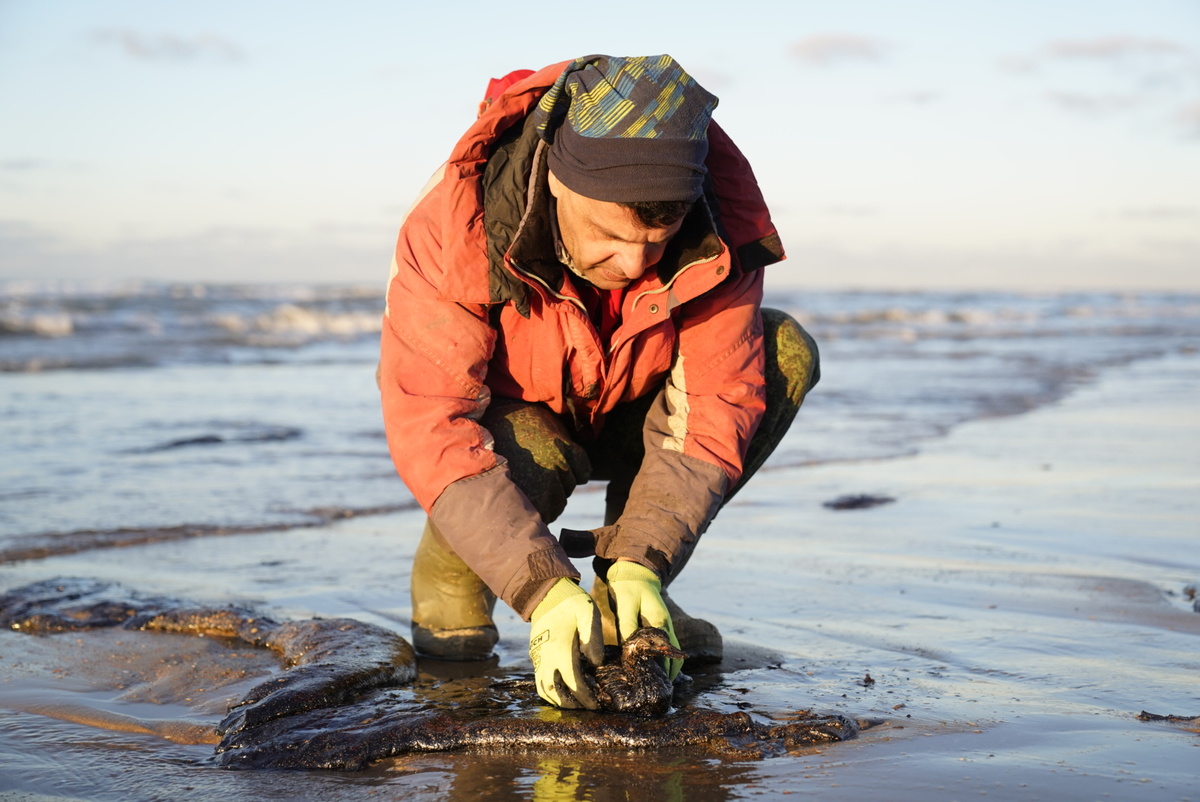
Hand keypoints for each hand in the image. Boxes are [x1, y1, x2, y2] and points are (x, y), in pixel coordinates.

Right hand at [528, 578, 603, 708]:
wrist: (546, 591)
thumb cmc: (571, 601)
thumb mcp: (588, 612)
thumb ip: (593, 637)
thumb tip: (596, 663)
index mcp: (560, 649)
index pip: (572, 683)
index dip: (585, 697)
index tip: (596, 704)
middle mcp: (545, 656)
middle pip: (553, 692)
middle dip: (570, 704)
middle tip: (587, 706)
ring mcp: (537, 656)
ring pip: (542, 689)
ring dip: (558, 699)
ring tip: (576, 702)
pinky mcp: (535, 653)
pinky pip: (539, 679)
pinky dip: (550, 690)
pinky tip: (564, 687)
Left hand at [605, 561, 683, 679]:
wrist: (636, 571)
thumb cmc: (629, 587)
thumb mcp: (625, 604)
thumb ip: (628, 627)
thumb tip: (630, 651)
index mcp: (660, 623)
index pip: (666, 654)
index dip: (662, 672)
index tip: (653, 687)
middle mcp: (668, 628)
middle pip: (676, 659)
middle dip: (668, 677)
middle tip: (656, 693)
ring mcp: (667, 628)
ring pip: (674, 655)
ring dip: (668, 670)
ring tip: (655, 687)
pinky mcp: (662, 628)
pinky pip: (668, 650)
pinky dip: (665, 662)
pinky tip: (653, 671)